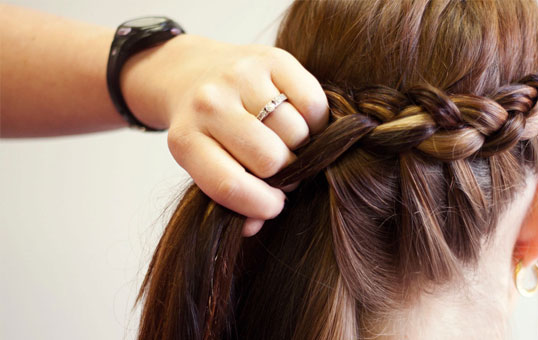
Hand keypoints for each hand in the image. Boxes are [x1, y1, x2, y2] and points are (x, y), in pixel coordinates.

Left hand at [121, 34, 327, 235]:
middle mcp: (209, 104)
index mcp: (185, 140)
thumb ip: (230, 199)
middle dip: (285, 173)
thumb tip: (256, 226)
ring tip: (290, 144)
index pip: (229, 185)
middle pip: (271, 160)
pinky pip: (314, 105)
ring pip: (296, 133)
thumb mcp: (204, 166)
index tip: (274, 205)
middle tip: (282, 169)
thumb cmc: (207, 131)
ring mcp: (241, 77)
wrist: (193, 72)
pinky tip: (301, 122)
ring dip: (302, 147)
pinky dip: (316, 121)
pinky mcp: (272, 59)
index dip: (262, 205)